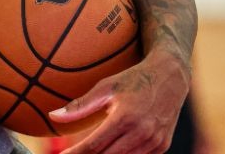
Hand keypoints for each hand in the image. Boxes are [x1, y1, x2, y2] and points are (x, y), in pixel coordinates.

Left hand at [48, 50, 189, 153]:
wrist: (170, 77)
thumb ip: (80, 105)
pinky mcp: (162, 147)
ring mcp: (155, 143)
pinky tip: (111, 150)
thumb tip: (54, 116)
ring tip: (89, 153)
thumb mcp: (105, 87)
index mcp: (125, 118)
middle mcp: (142, 133)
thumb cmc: (133, 79)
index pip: (94, 146)